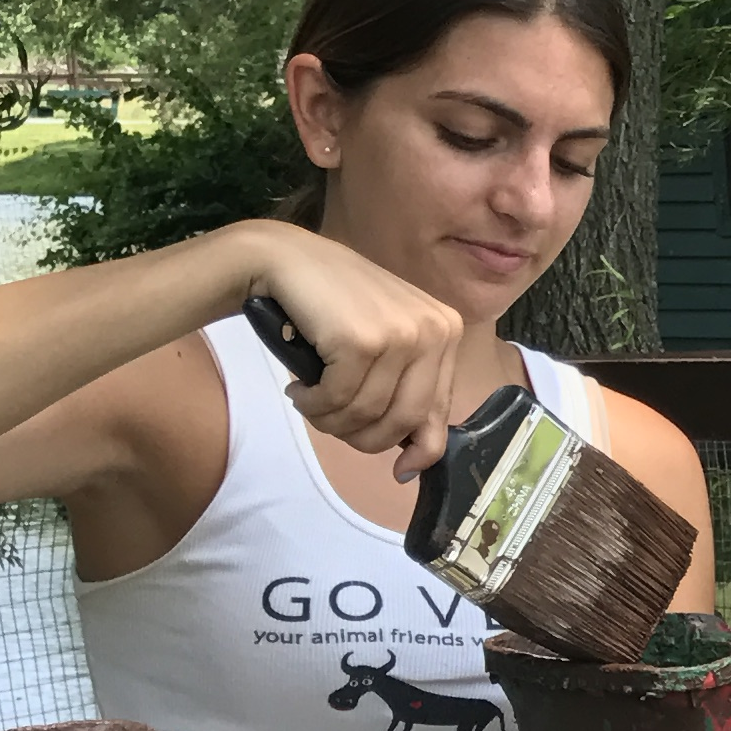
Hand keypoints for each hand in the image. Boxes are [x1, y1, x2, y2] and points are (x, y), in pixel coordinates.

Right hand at [228, 224, 465, 476]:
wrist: (283, 260)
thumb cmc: (331, 307)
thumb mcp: (384, 346)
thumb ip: (407, 394)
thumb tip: (411, 468)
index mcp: (447, 332)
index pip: (440, 412)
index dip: (419, 450)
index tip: (399, 471)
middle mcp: (435, 330)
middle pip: (404, 420)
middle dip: (363, 437)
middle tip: (331, 422)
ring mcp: (401, 333)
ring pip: (368, 414)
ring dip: (330, 421)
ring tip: (310, 401)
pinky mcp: (363, 340)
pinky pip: (338, 401)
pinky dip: (313, 405)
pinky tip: (300, 389)